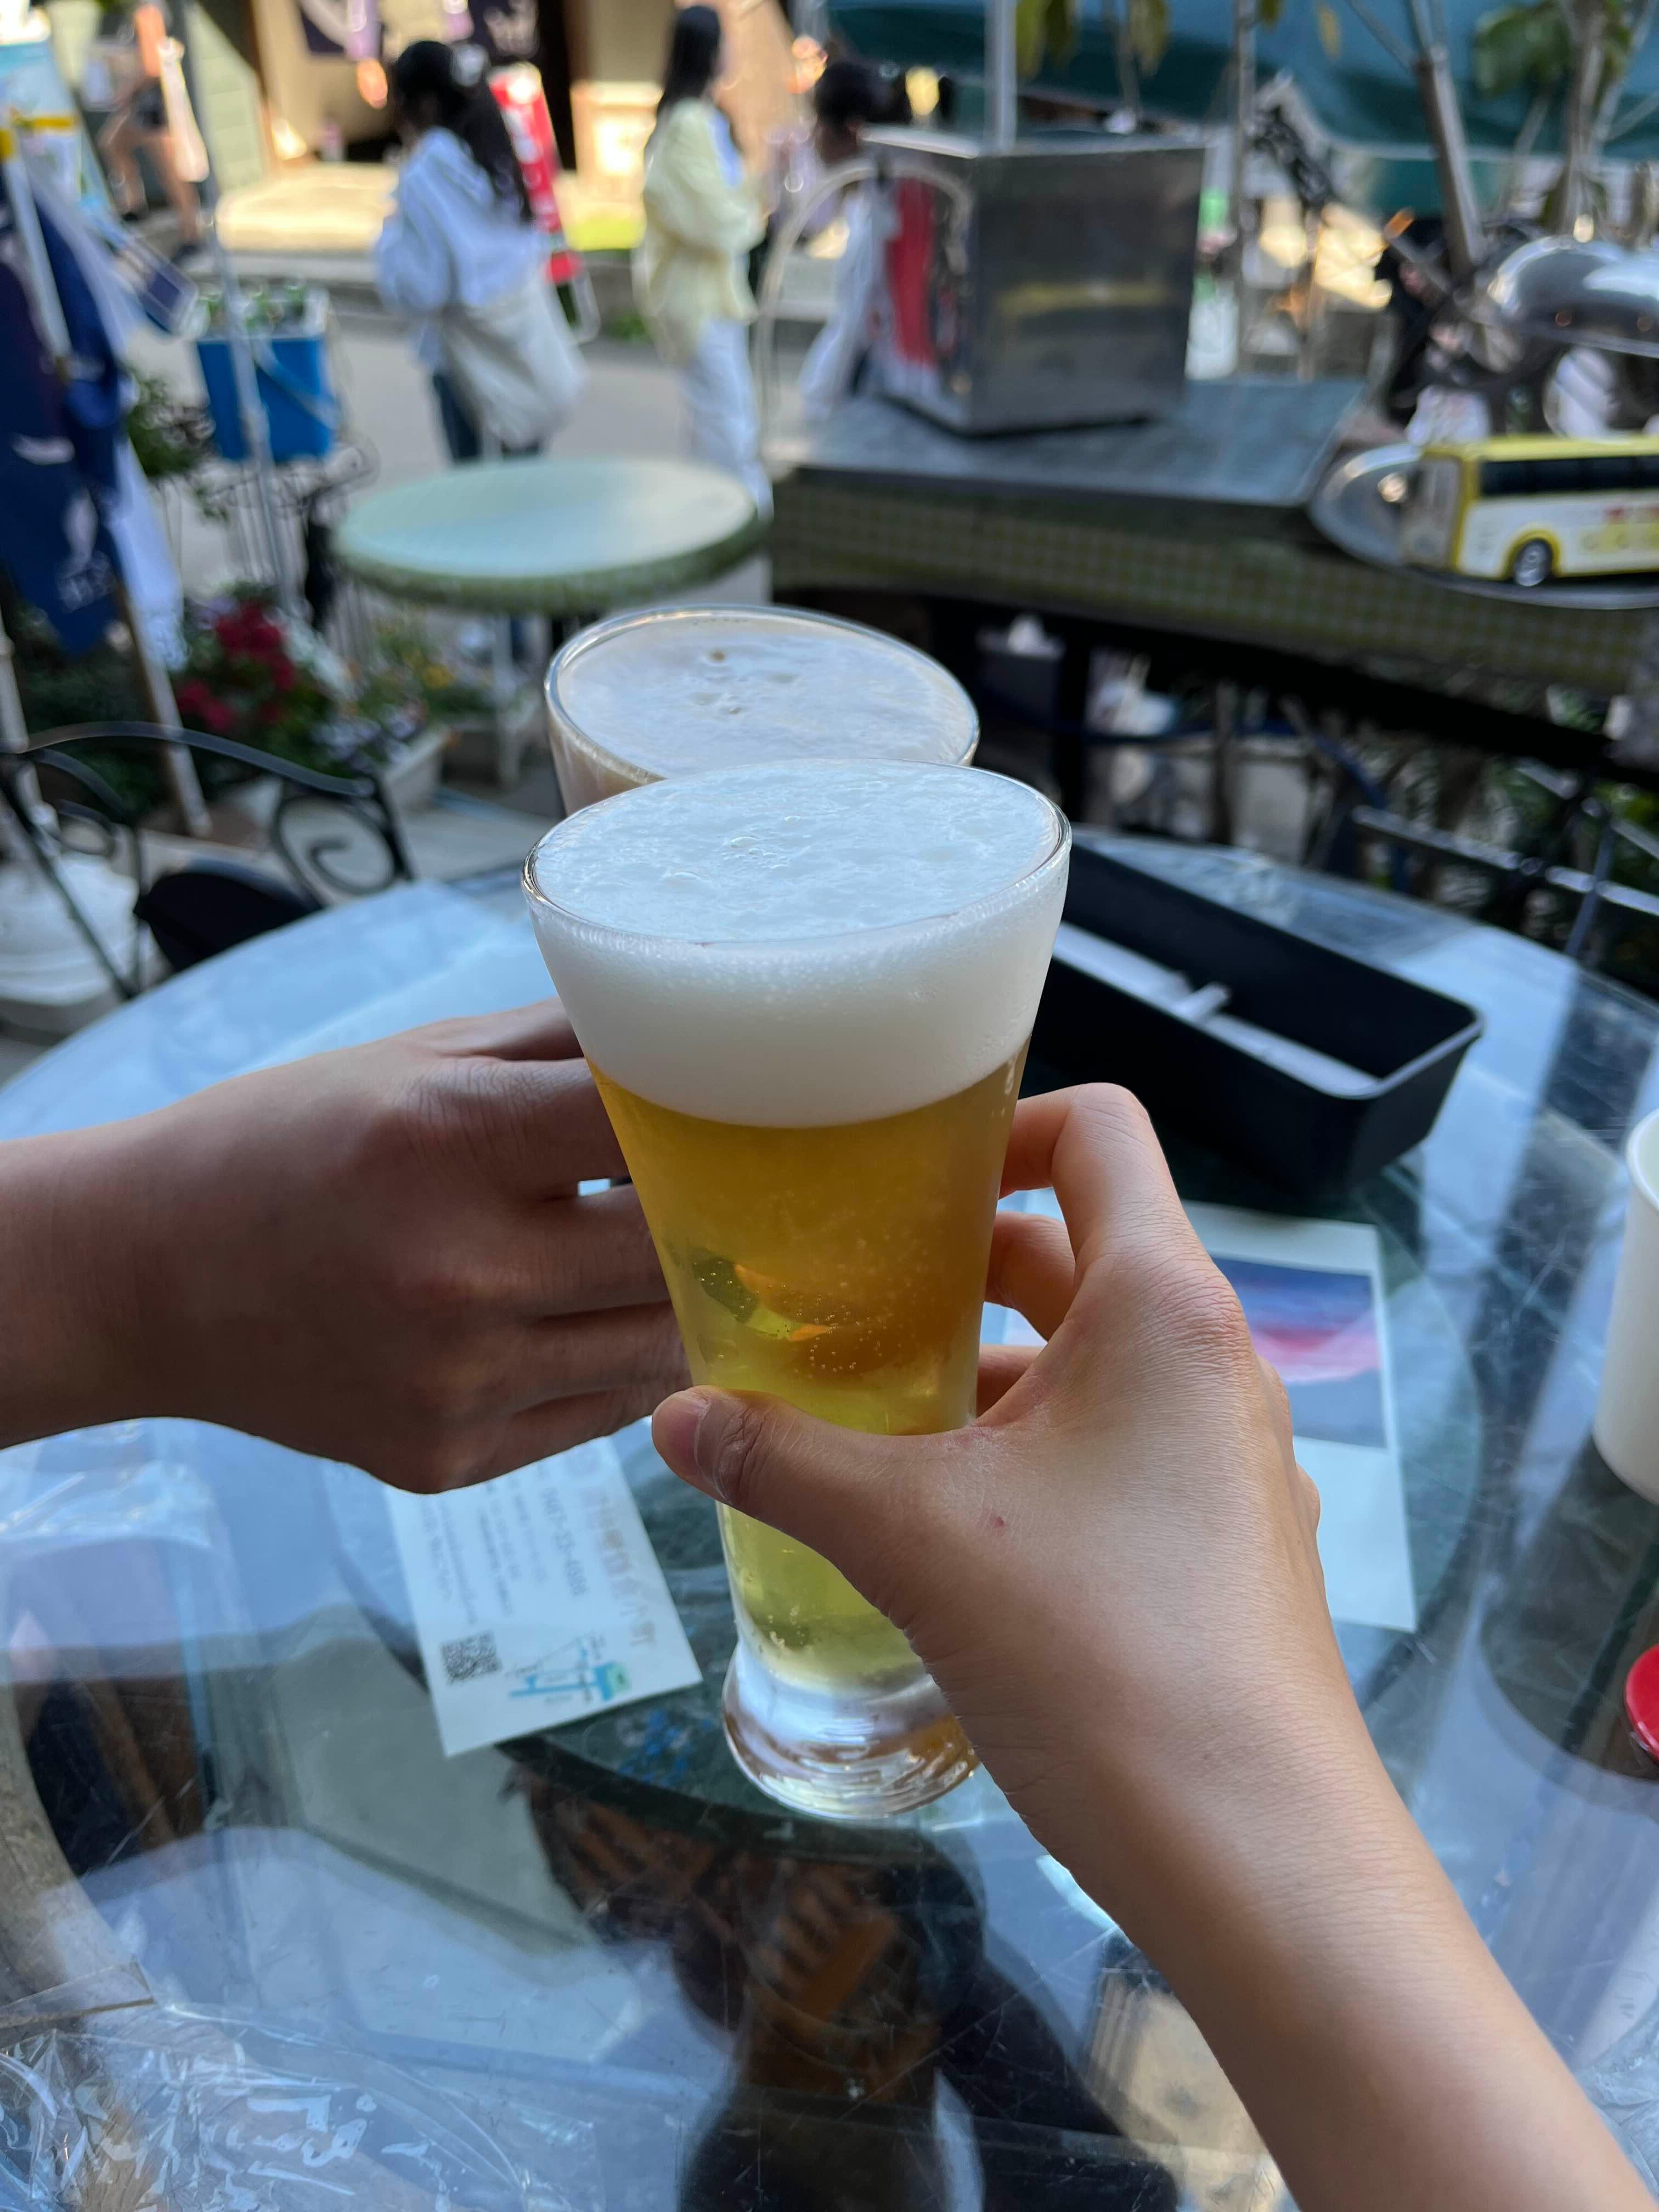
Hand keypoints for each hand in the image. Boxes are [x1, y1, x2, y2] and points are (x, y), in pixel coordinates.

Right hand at [3, 1006, 685, 1485]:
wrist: (142, 1278)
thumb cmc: (289, 1142)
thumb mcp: (416, 1061)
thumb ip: (561, 1044)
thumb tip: (690, 1024)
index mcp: (447, 1140)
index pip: (644, 1125)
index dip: (715, 1118)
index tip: (744, 1112)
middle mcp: (455, 1270)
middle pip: (673, 1252)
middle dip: (717, 1222)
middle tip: (744, 1198)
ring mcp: (453, 1381)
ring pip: (656, 1349)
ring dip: (683, 1303)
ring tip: (682, 1262)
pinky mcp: (446, 1458)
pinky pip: (598, 1415)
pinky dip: (618, 1368)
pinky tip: (598, 1323)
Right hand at [653, 1087, 1645, 2211]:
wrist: (1253, 1849)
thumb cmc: (1094, 1652)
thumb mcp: (914, 1538)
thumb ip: (786, 1463)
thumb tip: (671, 1420)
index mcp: (1161, 1305)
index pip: (1098, 1130)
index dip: (998, 1124)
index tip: (900, 1178)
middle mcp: (1211, 1360)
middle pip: (1083, 1247)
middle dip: (960, 1264)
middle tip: (845, 1296)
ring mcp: (1230, 1457)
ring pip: (1095, 1362)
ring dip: (989, 1369)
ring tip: (872, 1412)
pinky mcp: (1226, 1544)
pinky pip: (1120, 1448)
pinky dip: (1033, 1449)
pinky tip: (948, 1520)